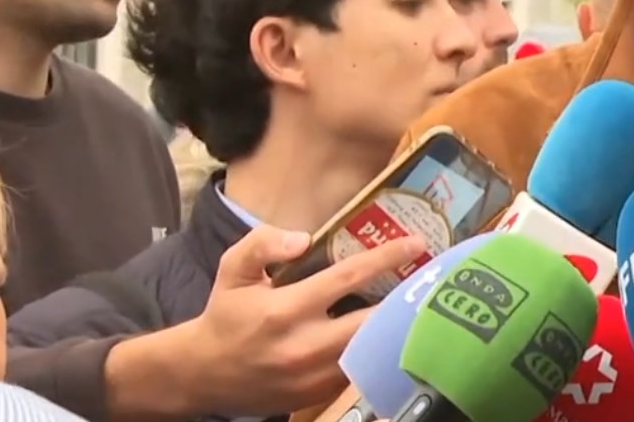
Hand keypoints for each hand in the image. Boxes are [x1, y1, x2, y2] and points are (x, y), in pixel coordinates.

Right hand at [175, 225, 427, 414]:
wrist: (203, 373)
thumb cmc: (226, 314)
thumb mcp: (233, 269)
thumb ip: (263, 243)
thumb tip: (304, 238)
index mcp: (285, 310)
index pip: (347, 278)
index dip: (386, 258)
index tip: (416, 244)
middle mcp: (303, 346)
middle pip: (372, 322)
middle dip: (403, 301)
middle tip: (430, 280)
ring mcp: (313, 376)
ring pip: (370, 350)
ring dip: (394, 328)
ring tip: (418, 304)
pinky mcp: (317, 395)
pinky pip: (359, 370)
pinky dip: (376, 350)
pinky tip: (391, 332)